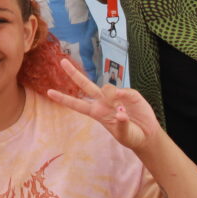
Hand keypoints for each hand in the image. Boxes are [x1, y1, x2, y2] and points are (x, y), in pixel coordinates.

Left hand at [46, 59, 161, 152]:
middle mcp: (103, 102)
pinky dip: (124, 97)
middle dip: (74, 73)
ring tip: (122, 112)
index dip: (64, 99)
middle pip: (85, 85)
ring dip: (111, 97)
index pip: (77, 104)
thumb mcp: (124, 135)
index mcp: (97, 113)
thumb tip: (120, 112)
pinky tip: (127, 107)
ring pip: (107, 87)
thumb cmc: (131, 136)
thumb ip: (121, 124)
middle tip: (62, 61)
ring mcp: (116, 96)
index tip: (49, 92)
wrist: (147, 135)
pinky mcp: (129, 94)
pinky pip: (124, 91)